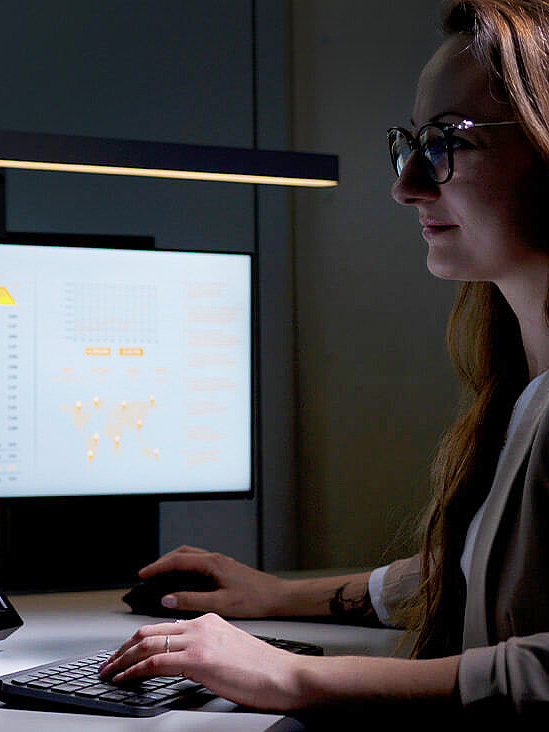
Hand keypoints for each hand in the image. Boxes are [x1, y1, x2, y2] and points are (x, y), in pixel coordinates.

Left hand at [99, 614, 303, 709]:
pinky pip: (156, 661)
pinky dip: (134, 670)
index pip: (163, 626)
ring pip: (147, 643)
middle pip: (149, 631)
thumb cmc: (264, 670)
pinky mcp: (200, 659)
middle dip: (122, 648)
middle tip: (108, 663)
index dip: (138, 640)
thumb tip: (185, 661)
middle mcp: (202, 625)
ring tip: (109, 672)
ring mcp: (200, 640)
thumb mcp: (230, 650)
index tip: (125, 653)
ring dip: (122, 659)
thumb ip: (208, 648)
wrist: (285, 675)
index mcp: (209, 620)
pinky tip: (125, 678)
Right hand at [139, 545, 289, 617]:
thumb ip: (192, 600)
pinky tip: (182, 581)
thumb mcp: (220, 603)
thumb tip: (168, 599)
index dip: (157, 567)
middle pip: (181, 553)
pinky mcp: (224, 569)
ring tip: (160, 576)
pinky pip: (198, 563)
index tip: (143, 575)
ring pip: (190, 556)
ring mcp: (220, 563)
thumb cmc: (255, 599)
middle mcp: (215, 559)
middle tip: (147, 575)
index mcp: (213, 563)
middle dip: (162, 562)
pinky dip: (184, 568)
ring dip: (173, 563)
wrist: (278, 597)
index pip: (177, 560)